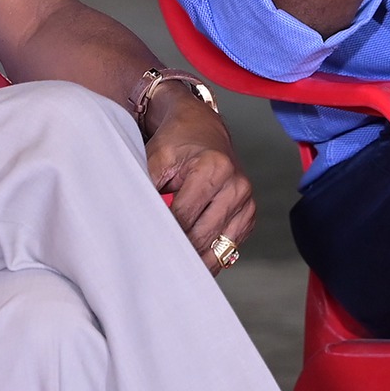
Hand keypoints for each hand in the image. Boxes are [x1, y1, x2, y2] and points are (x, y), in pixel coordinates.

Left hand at [144, 91, 255, 273]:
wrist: (202, 129)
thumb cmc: (178, 142)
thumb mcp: (156, 157)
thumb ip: (147, 187)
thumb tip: (140, 220)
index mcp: (215, 168)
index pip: (184, 216)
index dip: (163, 232)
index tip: (148, 243)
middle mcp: (236, 185)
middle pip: (202, 236)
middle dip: (178, 248)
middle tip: (156, 258)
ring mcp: (246, 202)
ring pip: (219, 249)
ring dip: (196, 258)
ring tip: (174, 261)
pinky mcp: (249, 215)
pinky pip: (230, 247)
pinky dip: (211, 255)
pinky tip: (194, 255)